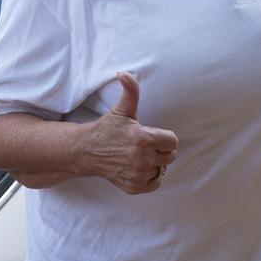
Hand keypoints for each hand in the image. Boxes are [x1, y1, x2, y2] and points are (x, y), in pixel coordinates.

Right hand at [82, 72, 177, 193]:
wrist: (87, 151)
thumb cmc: (107, 129)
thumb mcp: (122, 110)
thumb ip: (130, 91)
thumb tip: (124, 73)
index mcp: (144, 139)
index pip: (173, 141)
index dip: (164, 137)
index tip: (151, 135)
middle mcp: (142, 159)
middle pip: (170, 156)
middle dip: (161, 150)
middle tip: (145, 145)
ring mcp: (138, 175)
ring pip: (162, 169)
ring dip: (154, 163)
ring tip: (138, 156)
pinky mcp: (134, 187)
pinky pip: (155, 183)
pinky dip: (149, 177)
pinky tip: (137, 167)